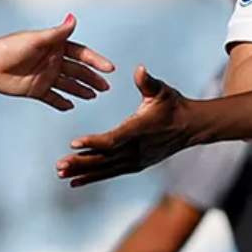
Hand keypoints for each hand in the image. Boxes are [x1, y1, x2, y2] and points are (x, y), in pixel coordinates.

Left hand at [0, 13, 115, 110]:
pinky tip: (71, 106)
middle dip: (92, 79)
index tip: (110, 69)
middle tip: (106, 88)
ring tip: (94, 97)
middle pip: (77, 71)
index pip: (81, 54)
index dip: (95, 61)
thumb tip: (73, 18)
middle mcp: (52, 61)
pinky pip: (52, 98)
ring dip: (81, 90)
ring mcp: (44, 76)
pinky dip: (62, 102)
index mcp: (55, 47)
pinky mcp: (35, 90)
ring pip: (68, 85)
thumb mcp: (36, 39)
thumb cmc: (10, 47)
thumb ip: (57, 33)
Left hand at [56, 67, 191, 186]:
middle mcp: (137, 148)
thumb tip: (139, 69)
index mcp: (140, 129)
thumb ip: (147, 82)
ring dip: (83, 171)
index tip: (74, 143)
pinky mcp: (135, 165)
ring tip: (61, 174)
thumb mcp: (161, 90)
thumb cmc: (173, 104)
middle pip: (105, 158)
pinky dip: (93, 177)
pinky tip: (75, 181)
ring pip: (105, 168)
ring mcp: (136, 159)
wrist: (191, 127)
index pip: (114, 138)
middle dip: (81, 162)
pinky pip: (110, 173)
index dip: (94, 141)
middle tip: (59, 165)